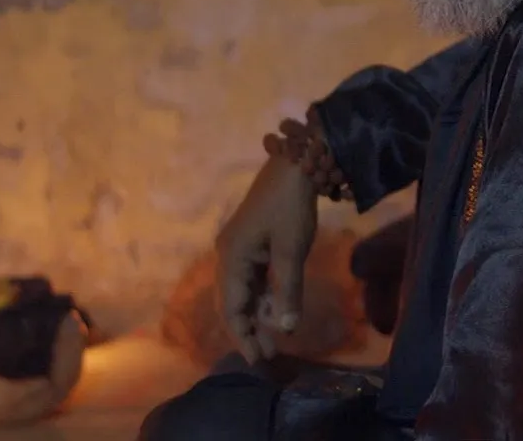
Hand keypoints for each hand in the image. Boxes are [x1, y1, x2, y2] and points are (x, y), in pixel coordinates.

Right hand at [215, 143, 318, 362]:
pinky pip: (253, 278)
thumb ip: (288, 289)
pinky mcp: (251, 244)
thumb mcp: (292, 250)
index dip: (243, 335)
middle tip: (268, 355)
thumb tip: (287, 328)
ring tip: (275, 338)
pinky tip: (278, 310)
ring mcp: (239, 249)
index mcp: (231, 258)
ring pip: (244, 291)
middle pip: (234, 302)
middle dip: (250, 329)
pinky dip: (264, 296)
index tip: (257, 359)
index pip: (232, 307)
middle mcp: (228, 256)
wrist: (294, 163)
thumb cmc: (290, 206)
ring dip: (259, 314)